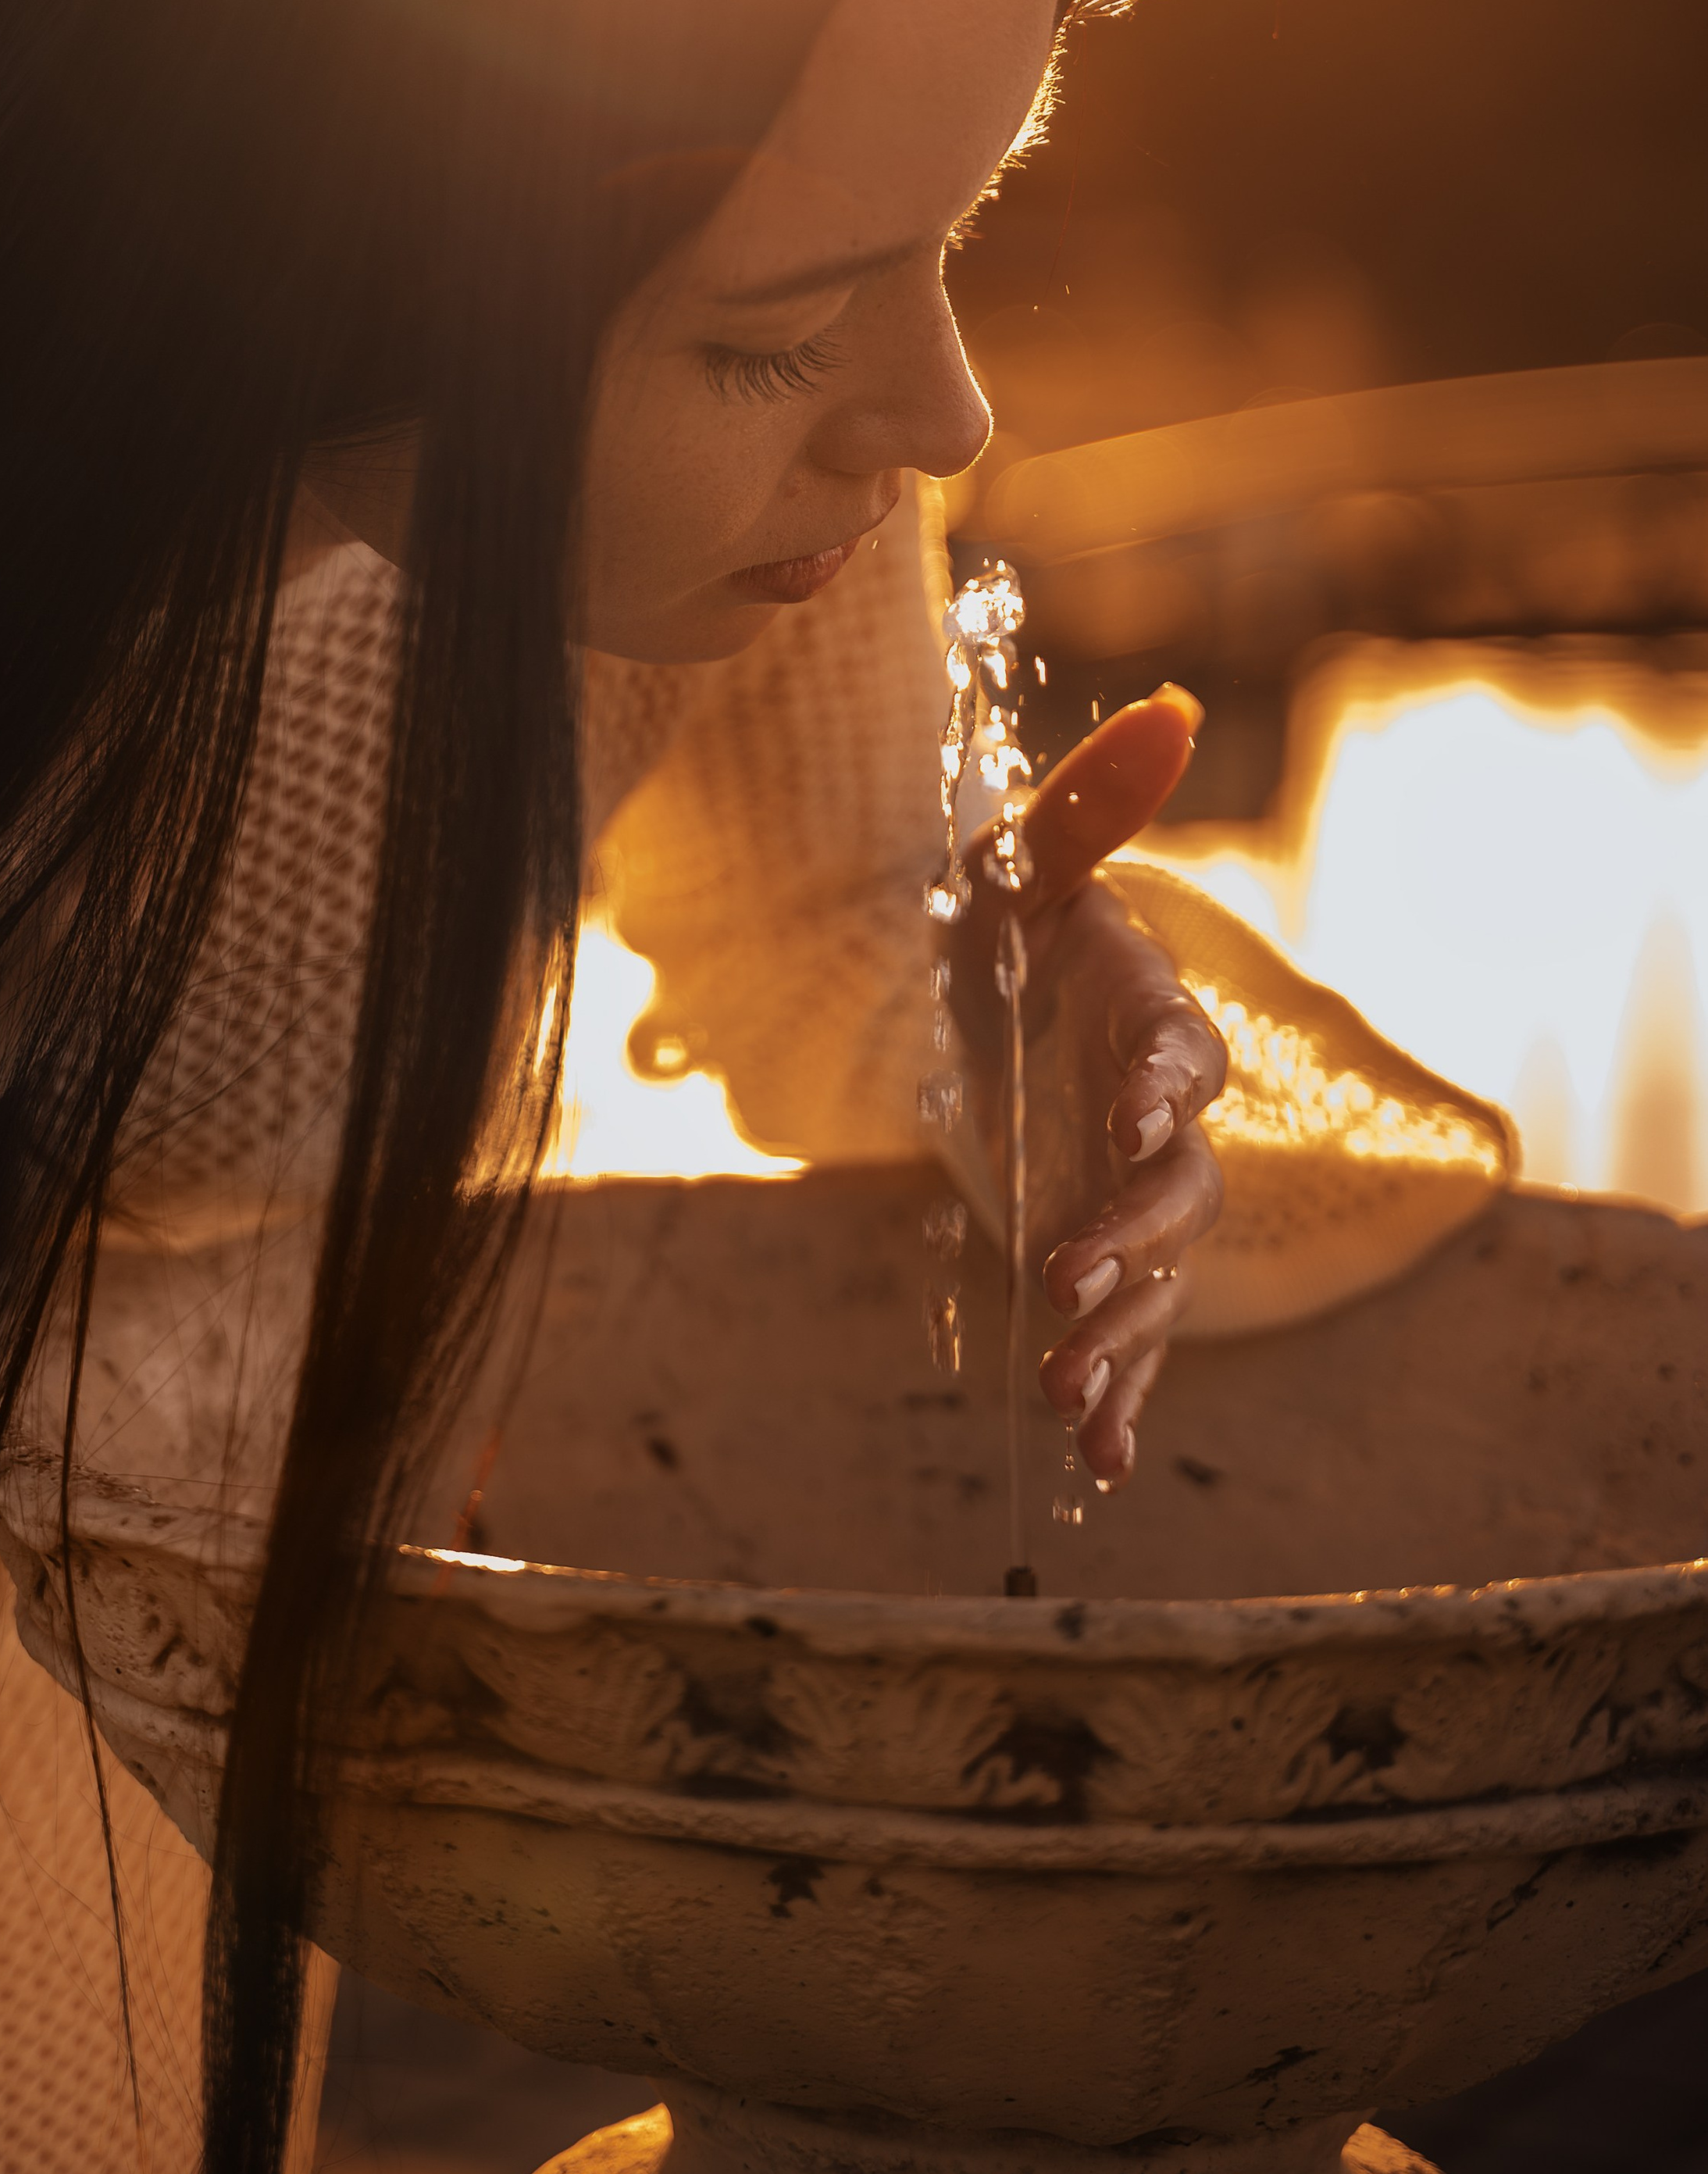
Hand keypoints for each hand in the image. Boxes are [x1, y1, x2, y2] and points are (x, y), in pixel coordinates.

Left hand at [946, 685, 1225, 1487]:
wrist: (996, 1001)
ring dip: (1118, 1334)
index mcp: (1145, 1016)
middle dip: (1126, 1235)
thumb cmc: (1021, 918)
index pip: (1176, 1050)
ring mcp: (1132, 1194)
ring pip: (1151, 1278)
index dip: (1160, 1081)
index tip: (1132, 1114)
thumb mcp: (1031, 858)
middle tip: (1061, 1273)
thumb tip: (1170, 712)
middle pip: (1174, 1188)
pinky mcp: (1099, 1248)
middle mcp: (1157, 1116)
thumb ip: (1090, 802)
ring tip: (1065, 1393)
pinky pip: (1127, 1331)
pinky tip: (1100, 1460)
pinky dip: (1119, 1393)